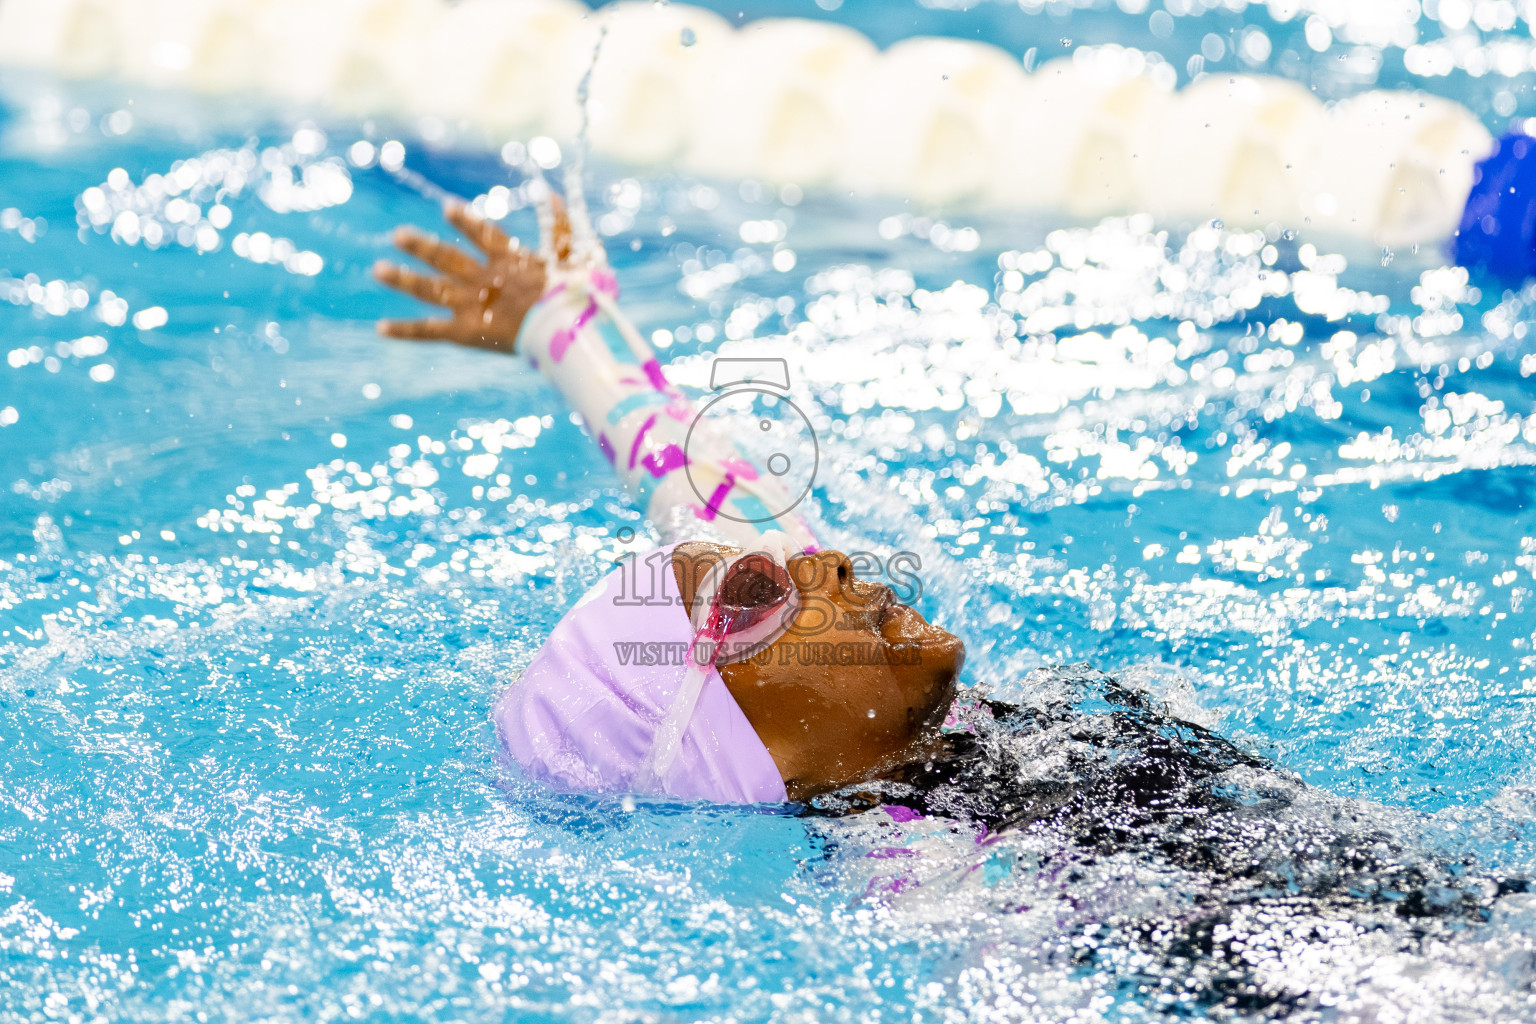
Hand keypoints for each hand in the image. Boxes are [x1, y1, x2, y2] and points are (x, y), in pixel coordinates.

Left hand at [373, 203, 561, 352]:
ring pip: (430, 289)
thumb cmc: (574, 294)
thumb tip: (552, 194)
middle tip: (397, 235)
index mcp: (509, 260)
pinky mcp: (465, 331)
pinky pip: (430, 330)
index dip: (465, 221)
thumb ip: (560, 226)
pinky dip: (405, 331)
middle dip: (420, 246)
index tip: (447, 207)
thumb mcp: (573, 256)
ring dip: (403, 279)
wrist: (563, 328)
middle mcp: (483, 278)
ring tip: (378, 270)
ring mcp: (471, 304)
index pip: (482, 234)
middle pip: (445, 258)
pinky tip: (380, 328)